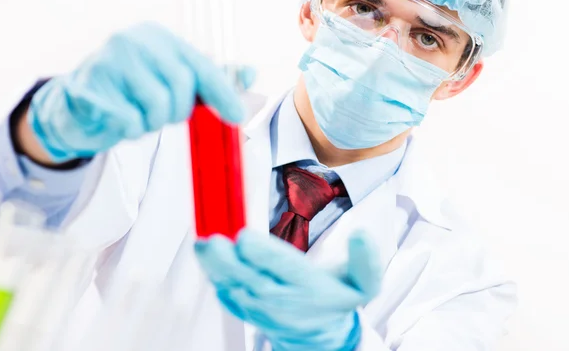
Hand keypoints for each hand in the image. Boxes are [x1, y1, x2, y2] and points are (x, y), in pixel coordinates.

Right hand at [25, 22, 245, 161]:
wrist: (73, 106)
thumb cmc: (131, 92)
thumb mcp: (171, 80)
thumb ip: (209, 78)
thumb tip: (251, 72)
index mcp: (158, 36)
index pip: (201, 66)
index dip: (223, 93)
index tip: (238, 117)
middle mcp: (133, 41)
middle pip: (181, 88)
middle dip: (176, 112)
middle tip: (159, 115)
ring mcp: (108, 61)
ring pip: (157, 108)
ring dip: (151, 124)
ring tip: (135, 114)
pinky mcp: (87, 89)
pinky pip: (128, 122)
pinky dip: (129, 130)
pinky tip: (117, 120)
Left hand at [194, 229, 381, 350]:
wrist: (319, 335)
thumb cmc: (336, 298)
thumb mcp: (363, 283)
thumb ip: (366, 261)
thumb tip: (363, 234)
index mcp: (309, 287)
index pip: (283, 269)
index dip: (263, 254)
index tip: (245, 236)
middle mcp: (281, 300)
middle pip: (250, 279)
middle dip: (228, 260)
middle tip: (211, 239)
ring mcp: (259, 308)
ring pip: (233, 287)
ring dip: (214, 267)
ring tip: (202, 245)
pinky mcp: (245, 311)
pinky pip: (226, 296)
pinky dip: (214, 278)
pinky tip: (206, 258)